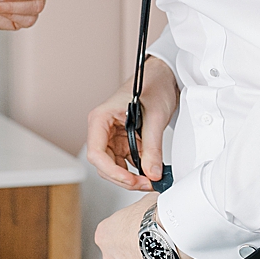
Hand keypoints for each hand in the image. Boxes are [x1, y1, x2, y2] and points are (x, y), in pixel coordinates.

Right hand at [85, 60, 178, 191]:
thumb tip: (152, 173)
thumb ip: (153, 148)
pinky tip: (150, 171)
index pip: (96, 153)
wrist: (163, 76)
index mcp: (101, 118)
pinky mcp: (123, 140)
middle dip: (124, 177)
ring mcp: (112, 136)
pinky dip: (137, 169)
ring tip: (150, 179)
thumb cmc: (153, 84)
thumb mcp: (155, 117)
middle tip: (146, 183)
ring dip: (131, 176)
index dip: (112, 171)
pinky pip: (125, 161)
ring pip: (114, 166)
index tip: (130, 179)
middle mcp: (103, 128)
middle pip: (104, 164)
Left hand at [94, 193, 189, 258]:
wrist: (170, 234)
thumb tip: (149, 208)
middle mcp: (110, 257)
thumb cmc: (156, 216)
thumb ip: (140, 210)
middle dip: (134, 254)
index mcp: (104, 235)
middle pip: (121, 257)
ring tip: (162, 256)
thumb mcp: (143, 203)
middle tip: (152, 245)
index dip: (129, 233)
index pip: (113, 236)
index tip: (140, 232)